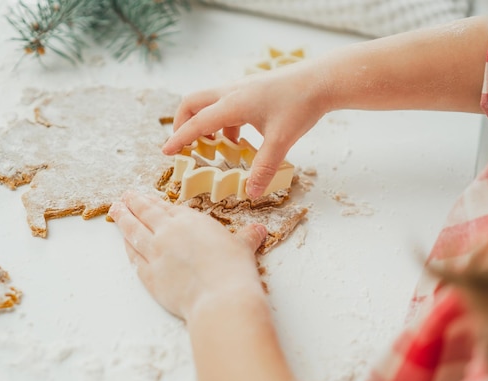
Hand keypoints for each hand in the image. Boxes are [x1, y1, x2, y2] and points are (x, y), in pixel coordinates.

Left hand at [108, 191, 267, 320]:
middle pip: (145, 213)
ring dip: (123, 220)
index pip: (167, 207)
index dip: (155, 201)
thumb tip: (259, 231)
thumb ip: (247, 237)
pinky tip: (124, 243)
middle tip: (124, 197)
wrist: (220, 298)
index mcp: (190, 221)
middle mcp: (168, 232)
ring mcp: (155, 253)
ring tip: (115, 211)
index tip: (146, 197)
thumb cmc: (234, 270)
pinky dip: (127, 247)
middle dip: (133, 203)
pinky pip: (133, 257)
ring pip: (133, 232)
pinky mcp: (149, 275)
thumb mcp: (244, 247)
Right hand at [162, 62, 331, 198]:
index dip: (179, 139)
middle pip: (192, 104)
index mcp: (232, 104)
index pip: (196, 123)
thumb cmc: (301, 106)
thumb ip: (264, 169)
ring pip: (208, 103)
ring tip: (215, 148)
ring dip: (205, 124)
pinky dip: (223, 123)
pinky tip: (239, 140)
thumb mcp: (281, 141)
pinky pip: (225, 105)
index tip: (165, 152)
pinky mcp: (251, 90)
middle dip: (183, 125)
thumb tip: (251, 193)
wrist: (321, 80)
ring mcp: (240, 89)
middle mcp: (231, 93)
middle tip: (186, 146)